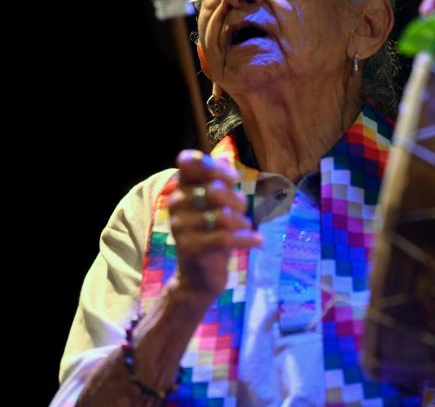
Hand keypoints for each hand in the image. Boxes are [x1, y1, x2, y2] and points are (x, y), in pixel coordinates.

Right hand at [168, 150, 261, 297]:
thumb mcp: (219, 205)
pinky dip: (246, 238)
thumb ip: (221, 180)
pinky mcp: (189, 248)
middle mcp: (176, 204)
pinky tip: (258, 240)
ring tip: (245, 228)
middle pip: (215, 190)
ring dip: (242, 222)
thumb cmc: (212, 234)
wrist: (199, 277)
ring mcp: (180, 226)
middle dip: (237, 200)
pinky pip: (224, 237)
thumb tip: (226, 156)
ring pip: (222, 215)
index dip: (214, 167)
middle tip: (243, 211)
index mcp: (182, 188)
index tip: (232, 179)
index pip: (190, 163)